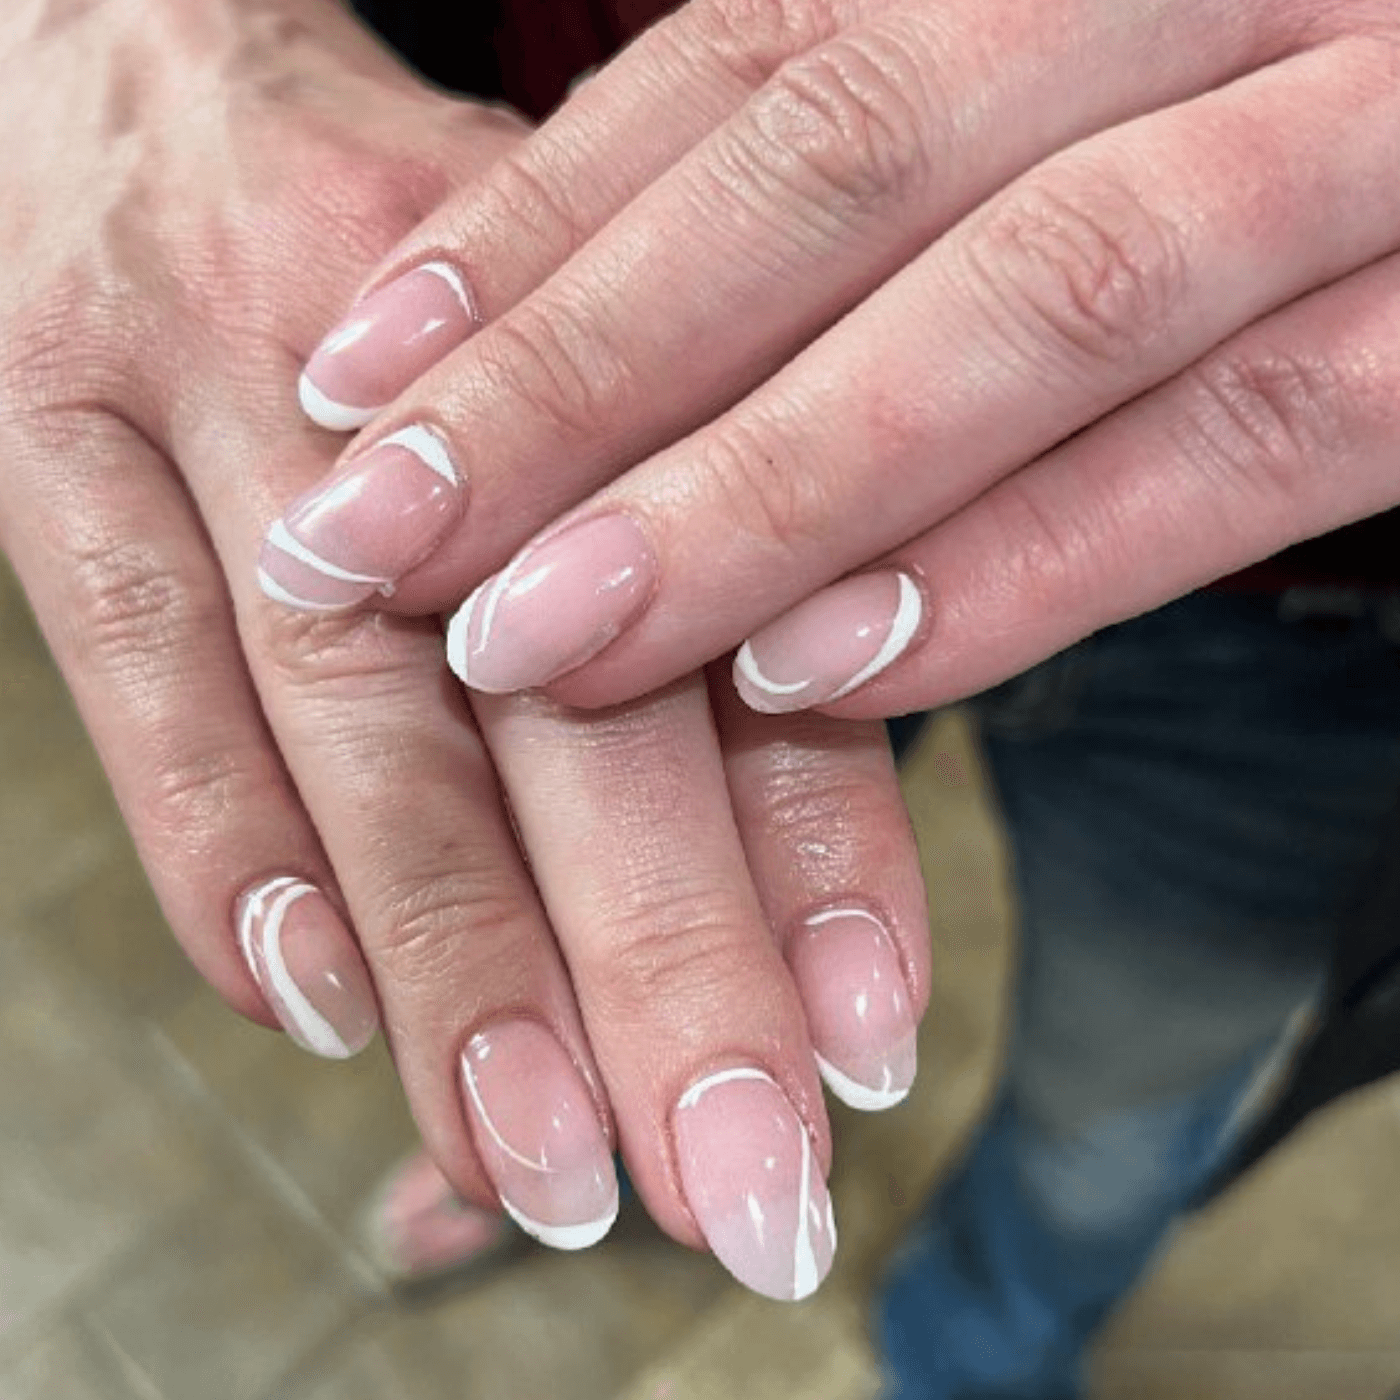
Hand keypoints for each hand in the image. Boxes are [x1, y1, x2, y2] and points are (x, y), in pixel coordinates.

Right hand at [0, 0, 929, 1298]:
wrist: (141, 67)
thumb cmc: (418, 264)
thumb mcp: (597, 369)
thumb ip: (702, 586)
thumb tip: (800, 881)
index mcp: (633, 347)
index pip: (752, 632)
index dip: (821, 852)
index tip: (868, 1051)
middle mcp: (457, 395)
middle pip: (574, 708)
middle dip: (666, 968)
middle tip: (739, 1187)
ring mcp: (232, 403)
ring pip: (357, 716)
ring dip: (462, 958)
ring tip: (536, 1160)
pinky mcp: (51, 430)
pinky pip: (130, 658)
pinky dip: (218, 845)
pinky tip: (307, 1003)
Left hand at [260, 0, 1399, 716]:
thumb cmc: (1260, 158)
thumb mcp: (1061, 123)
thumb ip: (872, 206)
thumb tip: (615, 369)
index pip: (761, 61)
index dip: (539, 228)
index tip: (356, 382)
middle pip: (846, 163)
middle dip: (586, 372)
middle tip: (379, 540)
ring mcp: (1366, 136)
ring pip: (1033, 299)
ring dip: (761, 491)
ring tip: (543, 640)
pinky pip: (1248, 437)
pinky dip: (1026, 559)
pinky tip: (827, 671)